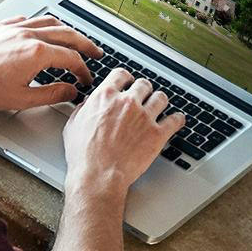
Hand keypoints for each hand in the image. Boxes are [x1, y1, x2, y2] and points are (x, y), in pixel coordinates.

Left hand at [0, 15, 102, 113]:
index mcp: (37, 53)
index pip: (71, 58)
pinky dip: (40, 25)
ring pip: (49, 22)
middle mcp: (28, 35)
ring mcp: (14, 28)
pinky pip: (28, 19)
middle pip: (67, 34)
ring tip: (74, 39)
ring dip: (66, 31)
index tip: (85, 79)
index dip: (83, 70)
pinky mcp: (1, 27)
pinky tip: (42, 31)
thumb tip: (71, 91)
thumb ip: (52, 94)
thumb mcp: (23, 99)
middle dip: (85, 44)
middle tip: (95, 52)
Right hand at [46, 68, 184, 250]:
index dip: (126, 78)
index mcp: (106, 97)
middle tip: (144, 96)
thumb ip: (84, 109)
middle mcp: (127, 102)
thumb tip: (89, 104)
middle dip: (144, 90)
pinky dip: (177, 119)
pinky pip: (175, 120)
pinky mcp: (157, 134)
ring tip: (159, 106)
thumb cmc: (84, 155)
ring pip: (161, 98)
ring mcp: (144, 117)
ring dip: (160, 101)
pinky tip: (177, 120)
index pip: (121, 74)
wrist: (98, 175)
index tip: (128, 82)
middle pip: (144, 84)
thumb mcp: (74, 125)